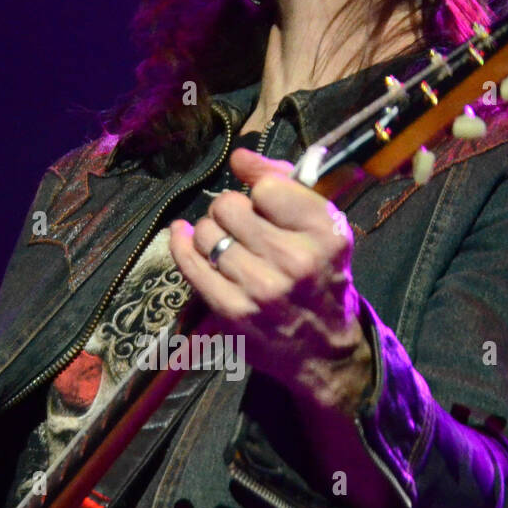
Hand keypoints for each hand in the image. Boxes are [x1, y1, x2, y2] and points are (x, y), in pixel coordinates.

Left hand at [169, 146, 372, 415]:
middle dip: (230, 211)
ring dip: (210, 232)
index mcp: (325, 232)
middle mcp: (296, 260)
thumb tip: (240, 157)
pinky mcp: (232, 311)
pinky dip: (181, 244)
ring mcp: (261, 288)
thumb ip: (285, 185)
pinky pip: (190, 262)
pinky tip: (182, 236)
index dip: (259, 191)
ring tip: (225, 244)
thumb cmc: (321, 279)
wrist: (324, 349)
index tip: (261, 203)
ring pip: (206, 232)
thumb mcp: (323, 229)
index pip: (267, 187)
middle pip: (230, 206)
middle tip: (241, 228)